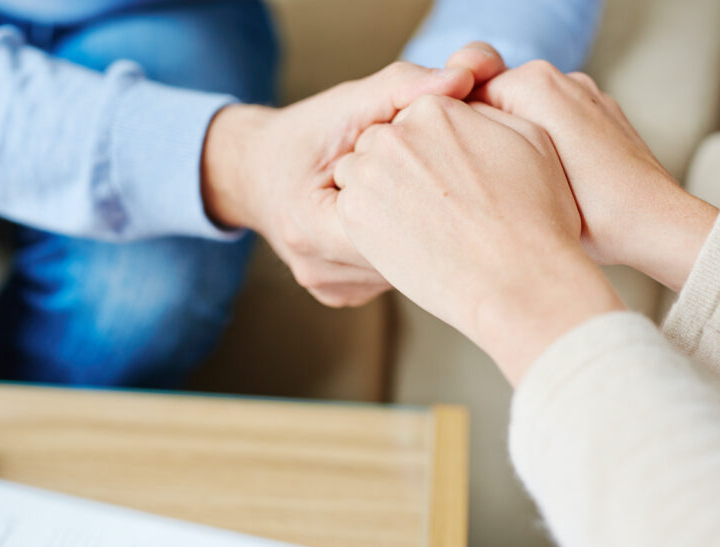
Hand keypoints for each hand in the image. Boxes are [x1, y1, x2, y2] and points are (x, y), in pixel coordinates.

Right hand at [200, 61, 476, 306]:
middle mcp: (316, 269)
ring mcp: (330, 289)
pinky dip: (408, 247)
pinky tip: (412, 221)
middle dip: (435, 216)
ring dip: (425, 235)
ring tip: (435, 199)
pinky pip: (392, 275)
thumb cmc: (307, 134)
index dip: (433, 191)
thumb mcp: (348, 102)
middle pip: (406, 255)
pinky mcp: (341, 296)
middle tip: (461, 183)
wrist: (256, 172)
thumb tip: (463, 77)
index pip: (396, 223)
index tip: (460, 166)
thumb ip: (403, 88)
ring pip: (405, 271)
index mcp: (309, 225)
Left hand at [334, 95, 622, 383]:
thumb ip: (487, 111)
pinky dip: (371, 222)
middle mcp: (397, 132)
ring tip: (422, 222)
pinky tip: (407, 240)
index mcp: (436, 108)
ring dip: (380, 191)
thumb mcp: (530, 139)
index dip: (434, 151)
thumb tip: (463, 103)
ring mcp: (370, 172)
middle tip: (436, 204)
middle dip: (402, 166)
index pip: (416, 118)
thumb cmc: (536, 215)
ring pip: (361, 172)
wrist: (517, 280)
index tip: (451, 179)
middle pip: (384, 142)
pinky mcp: (353, 213)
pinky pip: (351, 208)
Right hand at [474, 61, 718, 290]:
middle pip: (499, 102)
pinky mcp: (603, 113)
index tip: (464, 172)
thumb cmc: (593, 214)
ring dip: (518, 142)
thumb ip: (484, 145)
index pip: (470, 96)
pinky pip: (559, 122)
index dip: (462, 136)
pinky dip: (548, 144)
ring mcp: (587, 94)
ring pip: (528, 114)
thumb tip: (461, 140)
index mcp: (535, 84)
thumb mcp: (520, 178)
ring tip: (519, 183)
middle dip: (490, 136)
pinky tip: (549, 180)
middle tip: (487, 181)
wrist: (657, 226)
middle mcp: (563, 78)